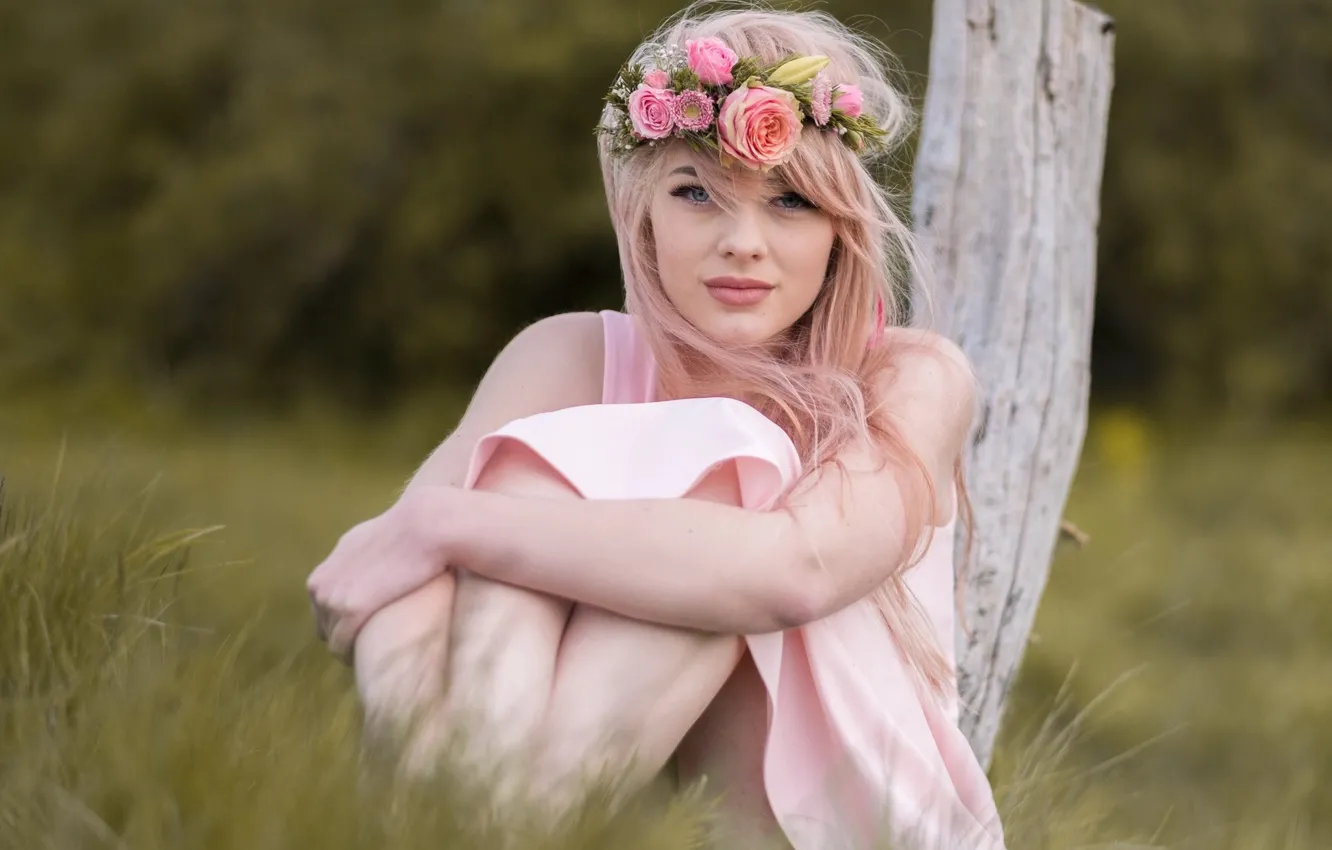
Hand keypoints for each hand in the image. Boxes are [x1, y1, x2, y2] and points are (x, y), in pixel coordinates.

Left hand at [306, 486, 455, 659]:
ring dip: (349, 647)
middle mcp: (322, 582)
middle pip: (323, 623)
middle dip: (343, 633)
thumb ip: (376, 550)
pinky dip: (351, 655)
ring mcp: (332, 597)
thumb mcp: (382, 537)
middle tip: (373, 642)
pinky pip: (340, 645)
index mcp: (331, 565)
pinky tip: (372, 660)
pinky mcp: (349, 611)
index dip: (344, 618)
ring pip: (331, 637)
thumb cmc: (417, 531)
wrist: (424, 526)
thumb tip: (400, 555)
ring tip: (375, 654)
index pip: (324, 603)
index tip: (368, 626)